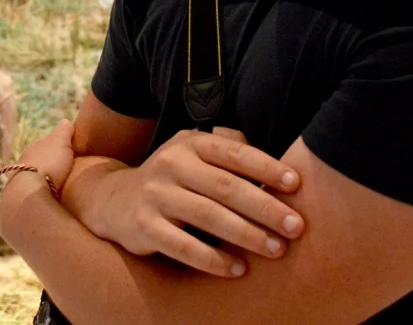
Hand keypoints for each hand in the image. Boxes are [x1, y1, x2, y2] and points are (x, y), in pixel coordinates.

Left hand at [18, 119, 74, 192]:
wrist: (31, 193)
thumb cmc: (49, 163)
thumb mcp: (60, 140)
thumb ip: (63, 130)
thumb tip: (65, 121)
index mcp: (34, 147)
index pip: (47, 144)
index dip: (59, 147)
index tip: (70, 153)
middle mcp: (24, 161)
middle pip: (42, 160)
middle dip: (52, 164)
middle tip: (67, 171)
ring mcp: (21, 180)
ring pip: (37, 177)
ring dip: (47, 179)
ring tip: (61, 186)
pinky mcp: (23, 197)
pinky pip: (35, 191)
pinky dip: (43, 192)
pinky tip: (52, 196)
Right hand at [90, 128, 303, 277]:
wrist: (114, 199)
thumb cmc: (175, 179)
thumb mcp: (196, 156)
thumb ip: (232, 156)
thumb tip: (285, 172)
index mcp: (191, 143)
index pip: (235, 153)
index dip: (268, 168)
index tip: (297, 186)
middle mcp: (171, 164)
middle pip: (226, 186)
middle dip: (266, 207)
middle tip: (297, 227)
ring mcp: (155, 194)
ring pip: (207, 215)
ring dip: (246, 234)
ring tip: (276, 249)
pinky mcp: (143, 226)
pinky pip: (183, 246)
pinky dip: (213, 259)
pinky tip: (239, 269)